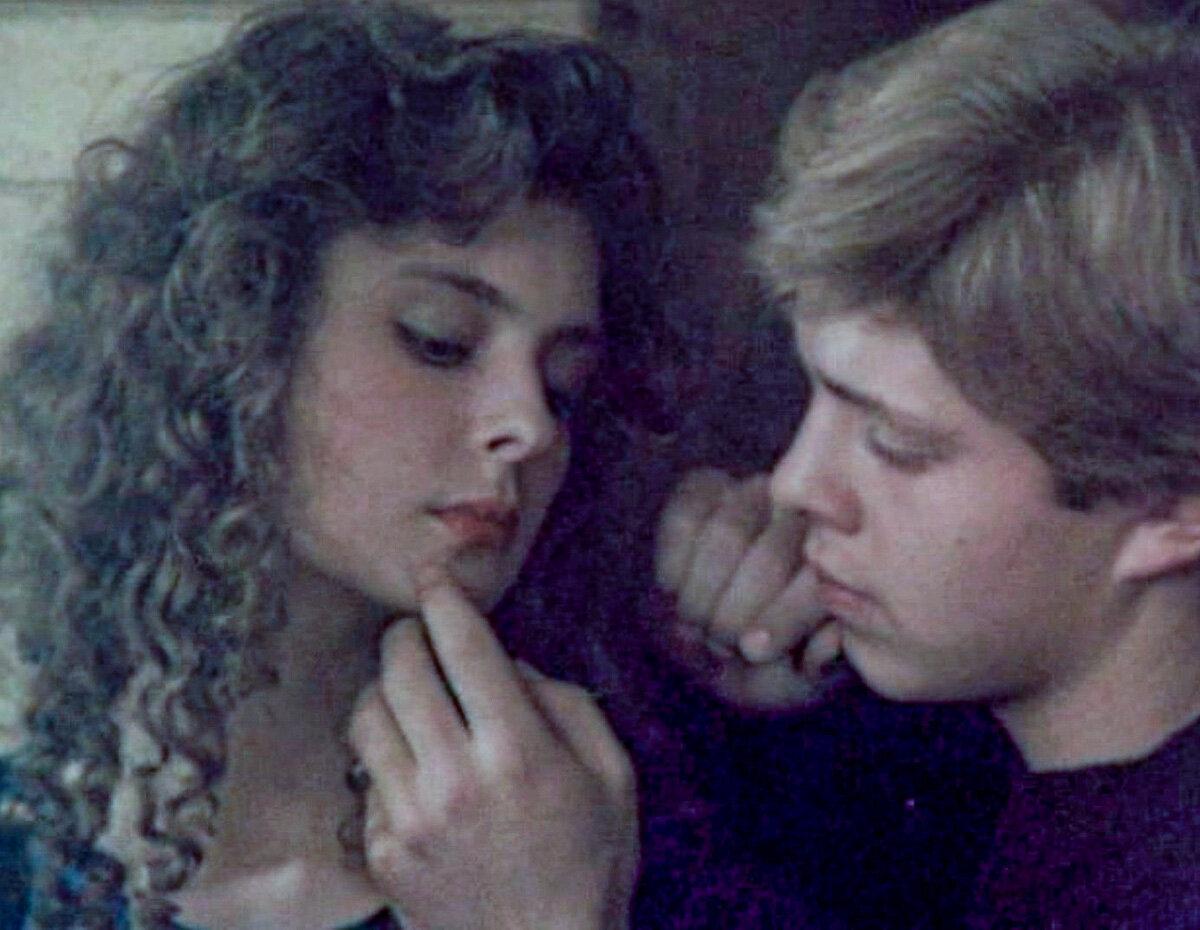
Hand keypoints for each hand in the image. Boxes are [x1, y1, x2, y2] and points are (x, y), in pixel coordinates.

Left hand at [348, 568, 637, 929]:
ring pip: (367, 714)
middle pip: (401, 667)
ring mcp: (410, 817)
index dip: (444, 598)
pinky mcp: (383, 851)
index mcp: (517, 750)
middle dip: (405, 633)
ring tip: (408, 692)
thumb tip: (512, 665)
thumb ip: (567, 705)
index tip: (434, 578)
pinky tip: (412, 762)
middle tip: (416, 630)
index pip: (464, 646)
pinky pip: (366, 774)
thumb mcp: (613, 776)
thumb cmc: (590, 864)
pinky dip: (384, 753)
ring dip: (384, 688)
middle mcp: (454, 776)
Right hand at [655, 467, 846, 709]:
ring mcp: (756, 494)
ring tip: (695, 626)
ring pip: (727, 535)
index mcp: (840, 564)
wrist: (713, 641)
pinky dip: (673, 565)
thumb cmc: (766, 661)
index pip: (817, 580)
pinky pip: (685, 521)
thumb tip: (828, 640)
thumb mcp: (795, 680)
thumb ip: (817, 663)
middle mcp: (805, 516)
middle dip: (733, 613)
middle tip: (719, 646)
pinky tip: (672, 591)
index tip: (753, 651)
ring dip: (702, 594)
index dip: (783, 616)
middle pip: (769, 558)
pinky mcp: (705, 487)